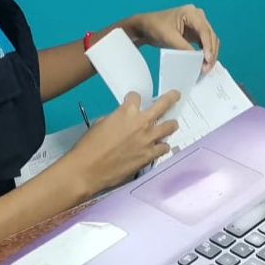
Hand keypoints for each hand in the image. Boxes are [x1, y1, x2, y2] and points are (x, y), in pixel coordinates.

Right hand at [63, 90, 180, 194]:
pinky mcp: (150, 156)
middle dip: (170, 98)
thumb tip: (123, 122)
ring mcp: (149, 140)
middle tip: (175, 95)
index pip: (136, 97)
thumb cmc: (90, 145)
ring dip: (170, 124)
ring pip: (169, 127)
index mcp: (127, 112)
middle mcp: (142, 122)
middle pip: (163, 105)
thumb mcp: (101, 123)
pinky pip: (164, 148)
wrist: (89, 169)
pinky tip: (160, 147)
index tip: (133, 101)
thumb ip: (117, 119)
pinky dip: (162, 146)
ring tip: (172, 124)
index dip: (133, 99)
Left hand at [127, 4, 219, 70]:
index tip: (207, 59)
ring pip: (210, 40)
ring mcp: (197, 24)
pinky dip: (205, 53)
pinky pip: (205, 43)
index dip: (208, 46)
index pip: (204, 30)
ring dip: (210, 54)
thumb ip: (184, 48)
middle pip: (210, 36)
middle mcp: (198, 16)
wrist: (145, 27)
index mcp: (191, 13)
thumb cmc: (155, 27)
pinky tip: (203, 63)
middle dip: (211, 52)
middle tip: (206, 68)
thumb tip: (198, 60)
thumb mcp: (169, 38)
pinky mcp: (195, 33)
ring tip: (205, 68)